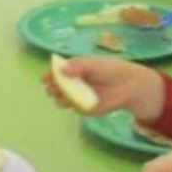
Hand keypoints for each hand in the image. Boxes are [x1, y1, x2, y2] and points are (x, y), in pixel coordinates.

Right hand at [42, 56, 164, 122]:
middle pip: (55, 86)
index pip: (56, 72)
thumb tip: (61, 70)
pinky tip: (76, 102)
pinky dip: (72, 105)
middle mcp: (72, 83)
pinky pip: (73, 108)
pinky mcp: (83, 108)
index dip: (49, 74)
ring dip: (58, 97)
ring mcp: (76, 96)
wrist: (126, 86)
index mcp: (73, 69)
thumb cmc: (109, 69)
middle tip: (52, 87)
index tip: (45, 77)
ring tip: (62, 95)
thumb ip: (78, 66)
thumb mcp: (93, 64)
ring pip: (60, 99)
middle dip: (51, 87)